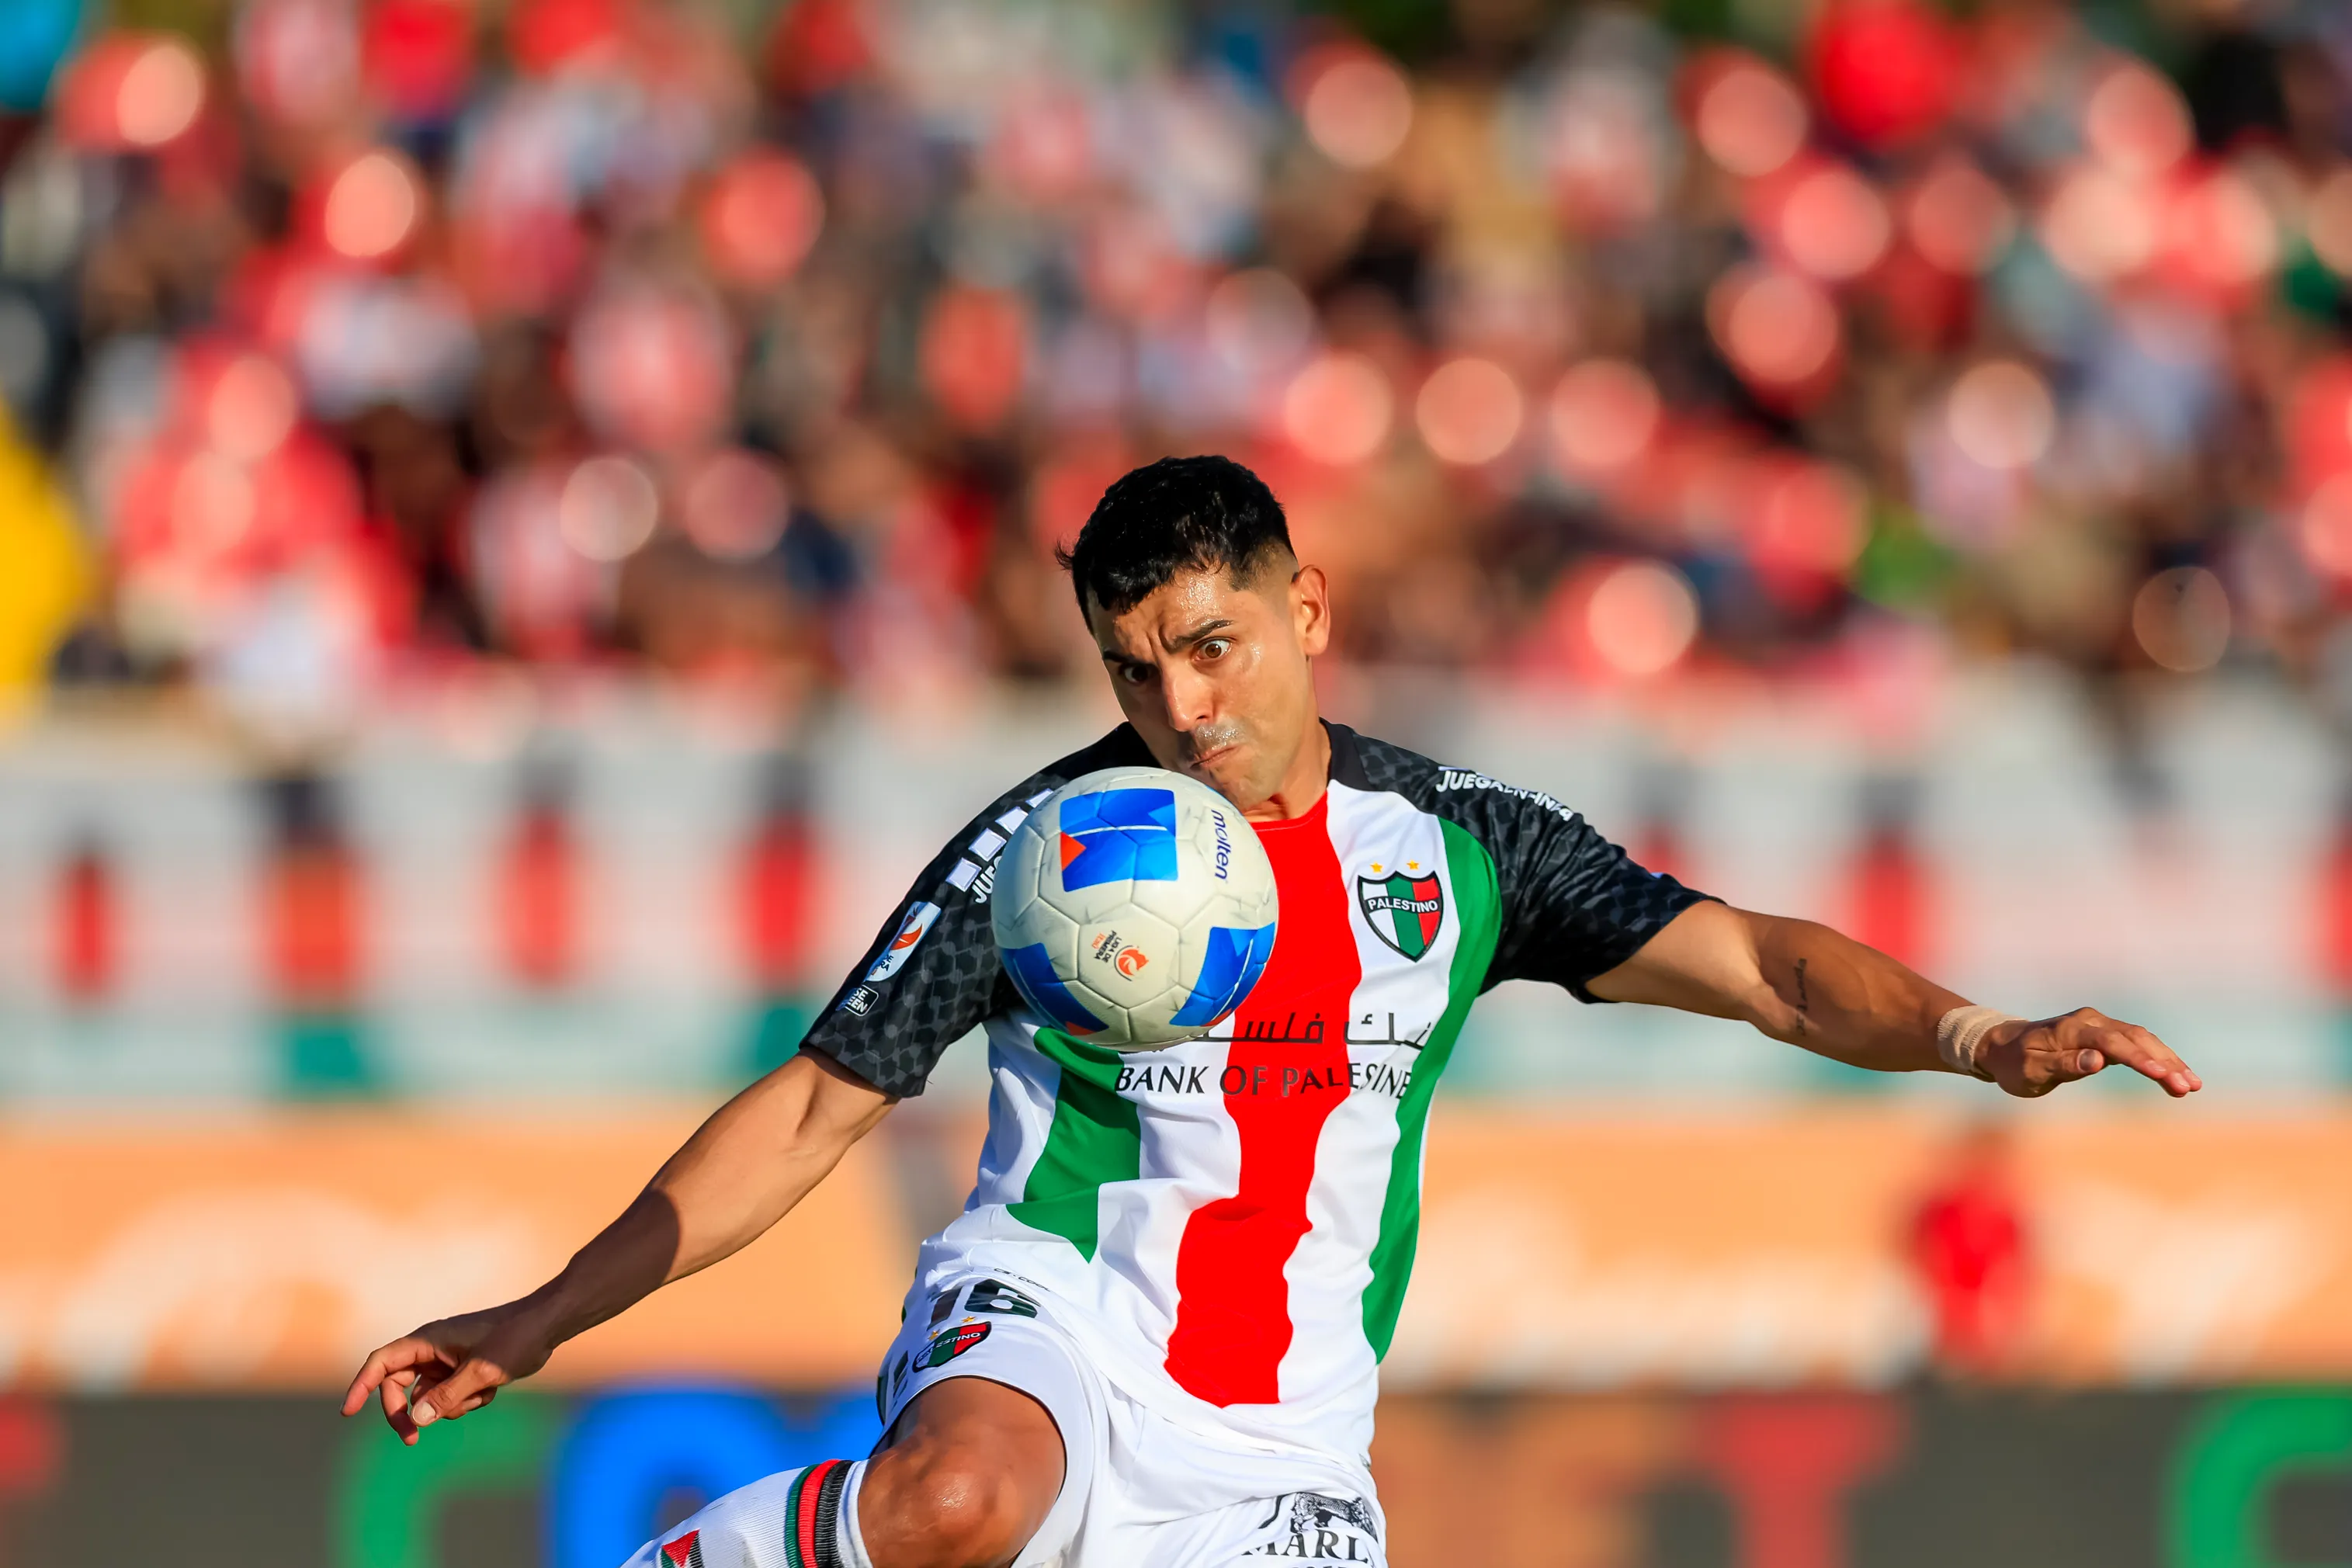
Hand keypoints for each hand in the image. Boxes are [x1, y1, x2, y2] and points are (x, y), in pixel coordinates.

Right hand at [340, 1300, 557, 1443]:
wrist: (546, 1327)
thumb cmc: (514, 1338)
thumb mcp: (481, 1371)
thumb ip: (447, 1396)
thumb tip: (415, 1419)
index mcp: (427, 1340)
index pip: (382, 1363)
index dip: (361, 1385)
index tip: (347, 1411)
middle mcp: (431, 1351)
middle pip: (398, 1387)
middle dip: (406, 1412)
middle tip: (413, 1440)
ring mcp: (446, 1362)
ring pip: (428, 1398)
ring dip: (450, 1406)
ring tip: (483, 1391)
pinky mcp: (462, 1372)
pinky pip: (450, 1399)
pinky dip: (467, 1402)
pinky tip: (492, 1388)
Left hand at [1978, 1007, 2201, 1098]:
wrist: (2003, 1048)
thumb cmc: (2015, 1063)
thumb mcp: (2031, 1070)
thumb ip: (2063, 1064)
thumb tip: (2097, 1061)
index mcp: (2072, 1028)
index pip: (2113, 1042)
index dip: (2139, 1058)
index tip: (2162, 1075)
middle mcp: (2091, 1021)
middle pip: (2136, 1038)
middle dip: (2164, 1062)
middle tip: (2188, 1087)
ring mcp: (2100, 1026)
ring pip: (2143, 1040)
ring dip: (2169, 1060)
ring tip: (2192, 1086)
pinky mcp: (2106, 1036)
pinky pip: (2138, 1045)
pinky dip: (2159, 1059)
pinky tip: (2178, 1075)